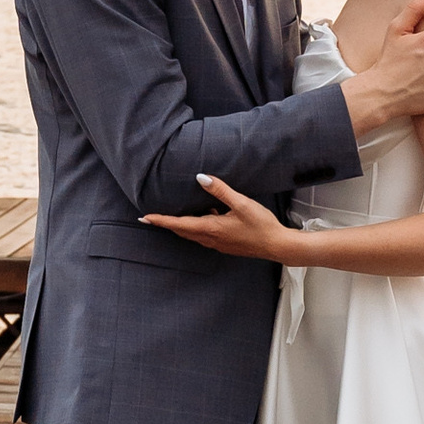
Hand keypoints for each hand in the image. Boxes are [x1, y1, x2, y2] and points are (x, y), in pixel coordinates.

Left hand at [143, 176, 293, 260]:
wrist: (278, 245)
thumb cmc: (261, 225)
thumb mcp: (241, 203)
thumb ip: (220, 190)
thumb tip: (200, 177)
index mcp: (210, 228)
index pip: (178, 224)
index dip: (160, 221)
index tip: (145, 218)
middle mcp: (210, 239)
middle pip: (181, 231)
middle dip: (166, 224)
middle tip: (151, 218)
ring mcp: (218, 244)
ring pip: (192, 234)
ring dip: (181, 226)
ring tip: (172, 215)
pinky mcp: (225, 245)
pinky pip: (204, 235)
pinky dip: (196, 227)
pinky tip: (206, 216)